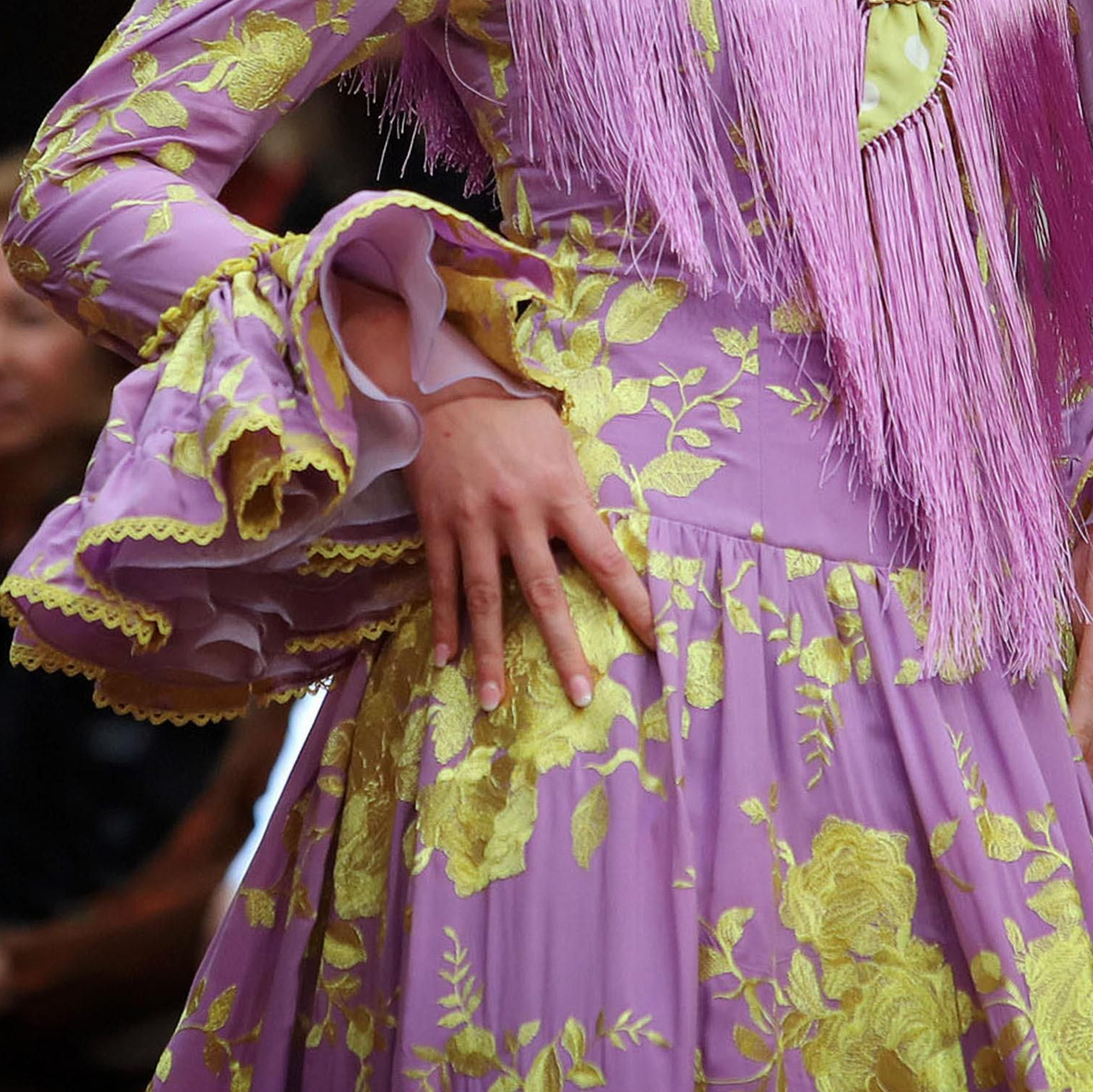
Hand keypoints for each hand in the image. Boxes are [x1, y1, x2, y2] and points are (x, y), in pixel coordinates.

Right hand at [407, 385, 655, 711]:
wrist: (446, 389)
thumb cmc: (515, 416)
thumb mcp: (560, 443)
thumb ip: (577, 492)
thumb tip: (600, 534)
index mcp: (560, 493)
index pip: (604, 557)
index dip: (632, 600)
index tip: (654, 637)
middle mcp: (518, 515)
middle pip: (544, 593)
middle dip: (565, 648)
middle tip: (582, 695)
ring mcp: (474, 524)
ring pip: (484, 600)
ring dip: (492, 655)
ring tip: (493, 701)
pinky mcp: (438, 526)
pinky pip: (442, 583)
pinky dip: (443, 624)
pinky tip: (446, 659)